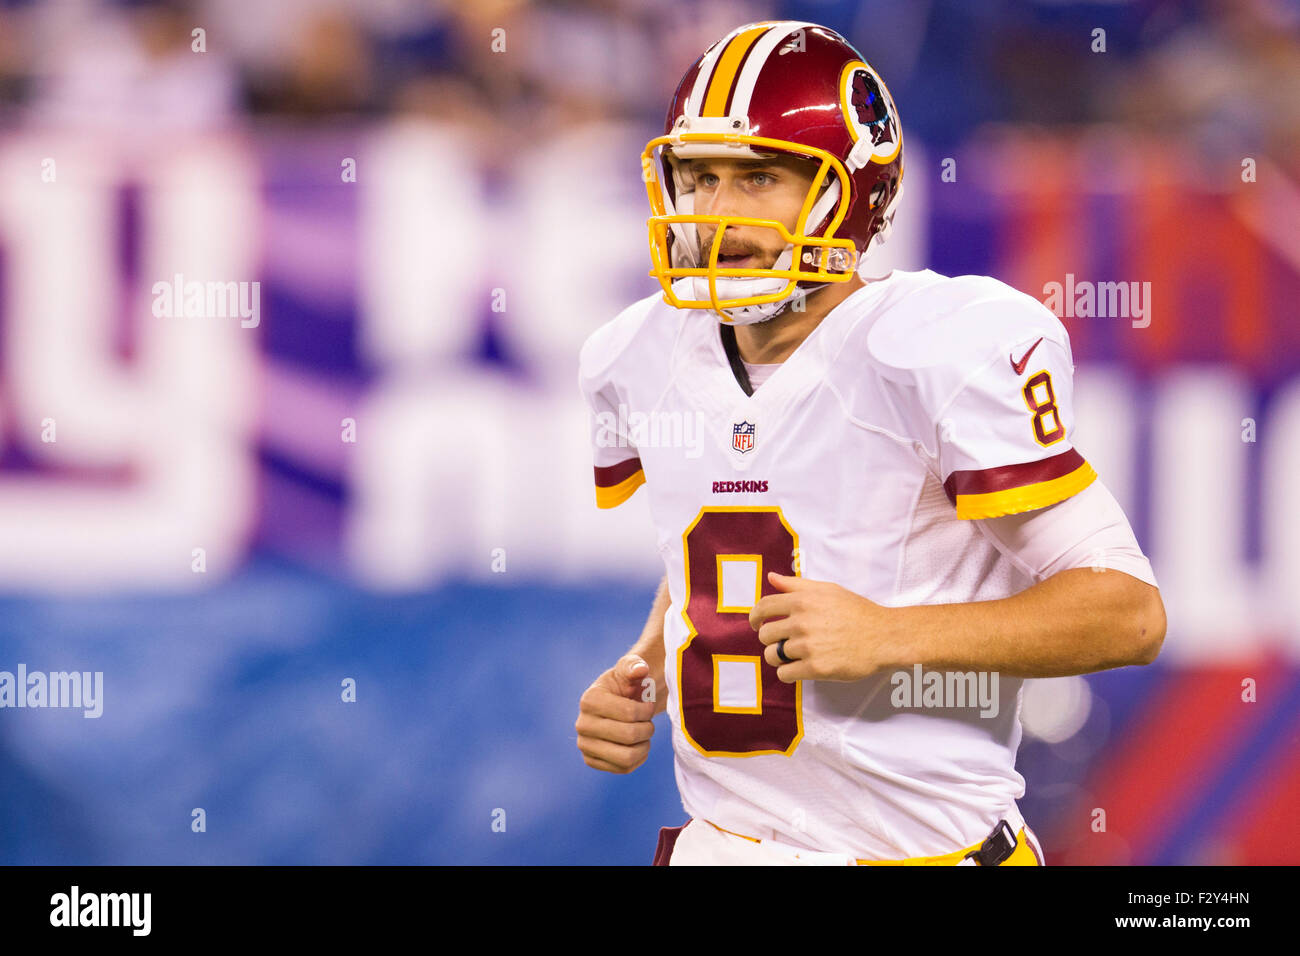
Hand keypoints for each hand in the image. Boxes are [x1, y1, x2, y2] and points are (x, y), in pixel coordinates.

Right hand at [575, 654, 657, 773]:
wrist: (618, 703)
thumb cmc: (627, 684)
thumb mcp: (630, 669)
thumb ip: (635, 666)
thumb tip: (640, 669)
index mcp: (589, 700)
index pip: (629, 713)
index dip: (647, 711)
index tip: (648, 704)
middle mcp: (582, 724)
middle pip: (629, 736)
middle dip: (647, 729)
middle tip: (648, 722)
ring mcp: (584, 745)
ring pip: (626, 757)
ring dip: (644, 746)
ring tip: (644, 734)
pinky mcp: (591, 761)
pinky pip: (624, 768)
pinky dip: (638, 758)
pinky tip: (637, 745)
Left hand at [749, 572, 907, 682]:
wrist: (884, 636)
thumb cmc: (857, 611)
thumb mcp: (828, 590)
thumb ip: (796, 585)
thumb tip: (771, 577)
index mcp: (803, 600)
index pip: (764, 607)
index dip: (755, 617)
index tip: (756, 624)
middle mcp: (802, 622)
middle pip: (765, 634)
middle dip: (770, 639)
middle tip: (782, 642)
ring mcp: (808, 646)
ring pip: (772, 655)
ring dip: (778, 657)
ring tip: (791, 656)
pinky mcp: (816, 668)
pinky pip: (784, 673)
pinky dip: (787, 672)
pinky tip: (797, 668)